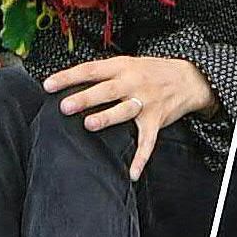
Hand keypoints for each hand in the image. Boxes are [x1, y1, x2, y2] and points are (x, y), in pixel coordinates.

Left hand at [49, 53, 216, 182]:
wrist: (188, 77)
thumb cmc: (151, 71)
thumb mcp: (127, 64)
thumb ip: (103, 74)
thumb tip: (70, 84)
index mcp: (121, 67)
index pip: (90, 70)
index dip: (69, 77)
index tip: (48, 85)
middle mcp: (132, 83)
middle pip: (106, 90)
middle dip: (85, 98)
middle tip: (65, 106)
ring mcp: (145, 102)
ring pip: (124, 111)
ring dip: (107, 118)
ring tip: (89, 125)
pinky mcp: (156, 120)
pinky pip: (148, 141)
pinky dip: (141, 158)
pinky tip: (132, 173)